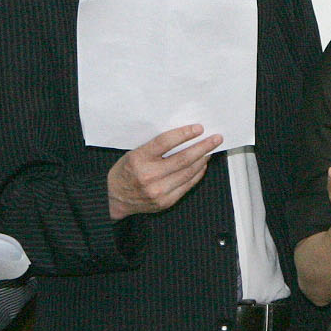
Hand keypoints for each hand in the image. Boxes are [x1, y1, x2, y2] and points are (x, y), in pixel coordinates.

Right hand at [107, 124, 221, 219]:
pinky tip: (202, 164)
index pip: (165, 142)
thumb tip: (183, 137)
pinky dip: (197, 173)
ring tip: (210, 150)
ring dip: (203, 159)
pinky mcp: (166, 201)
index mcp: (138, 159)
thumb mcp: (133, 154)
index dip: (184, 134)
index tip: (199, 128)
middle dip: (203, 147)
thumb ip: (155, 148)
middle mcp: (149, 175)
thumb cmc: (125, 172)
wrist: (115, 199)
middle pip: (183, 158)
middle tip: (216, 138)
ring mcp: (159, 190)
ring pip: (189, 172)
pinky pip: (187, 185)